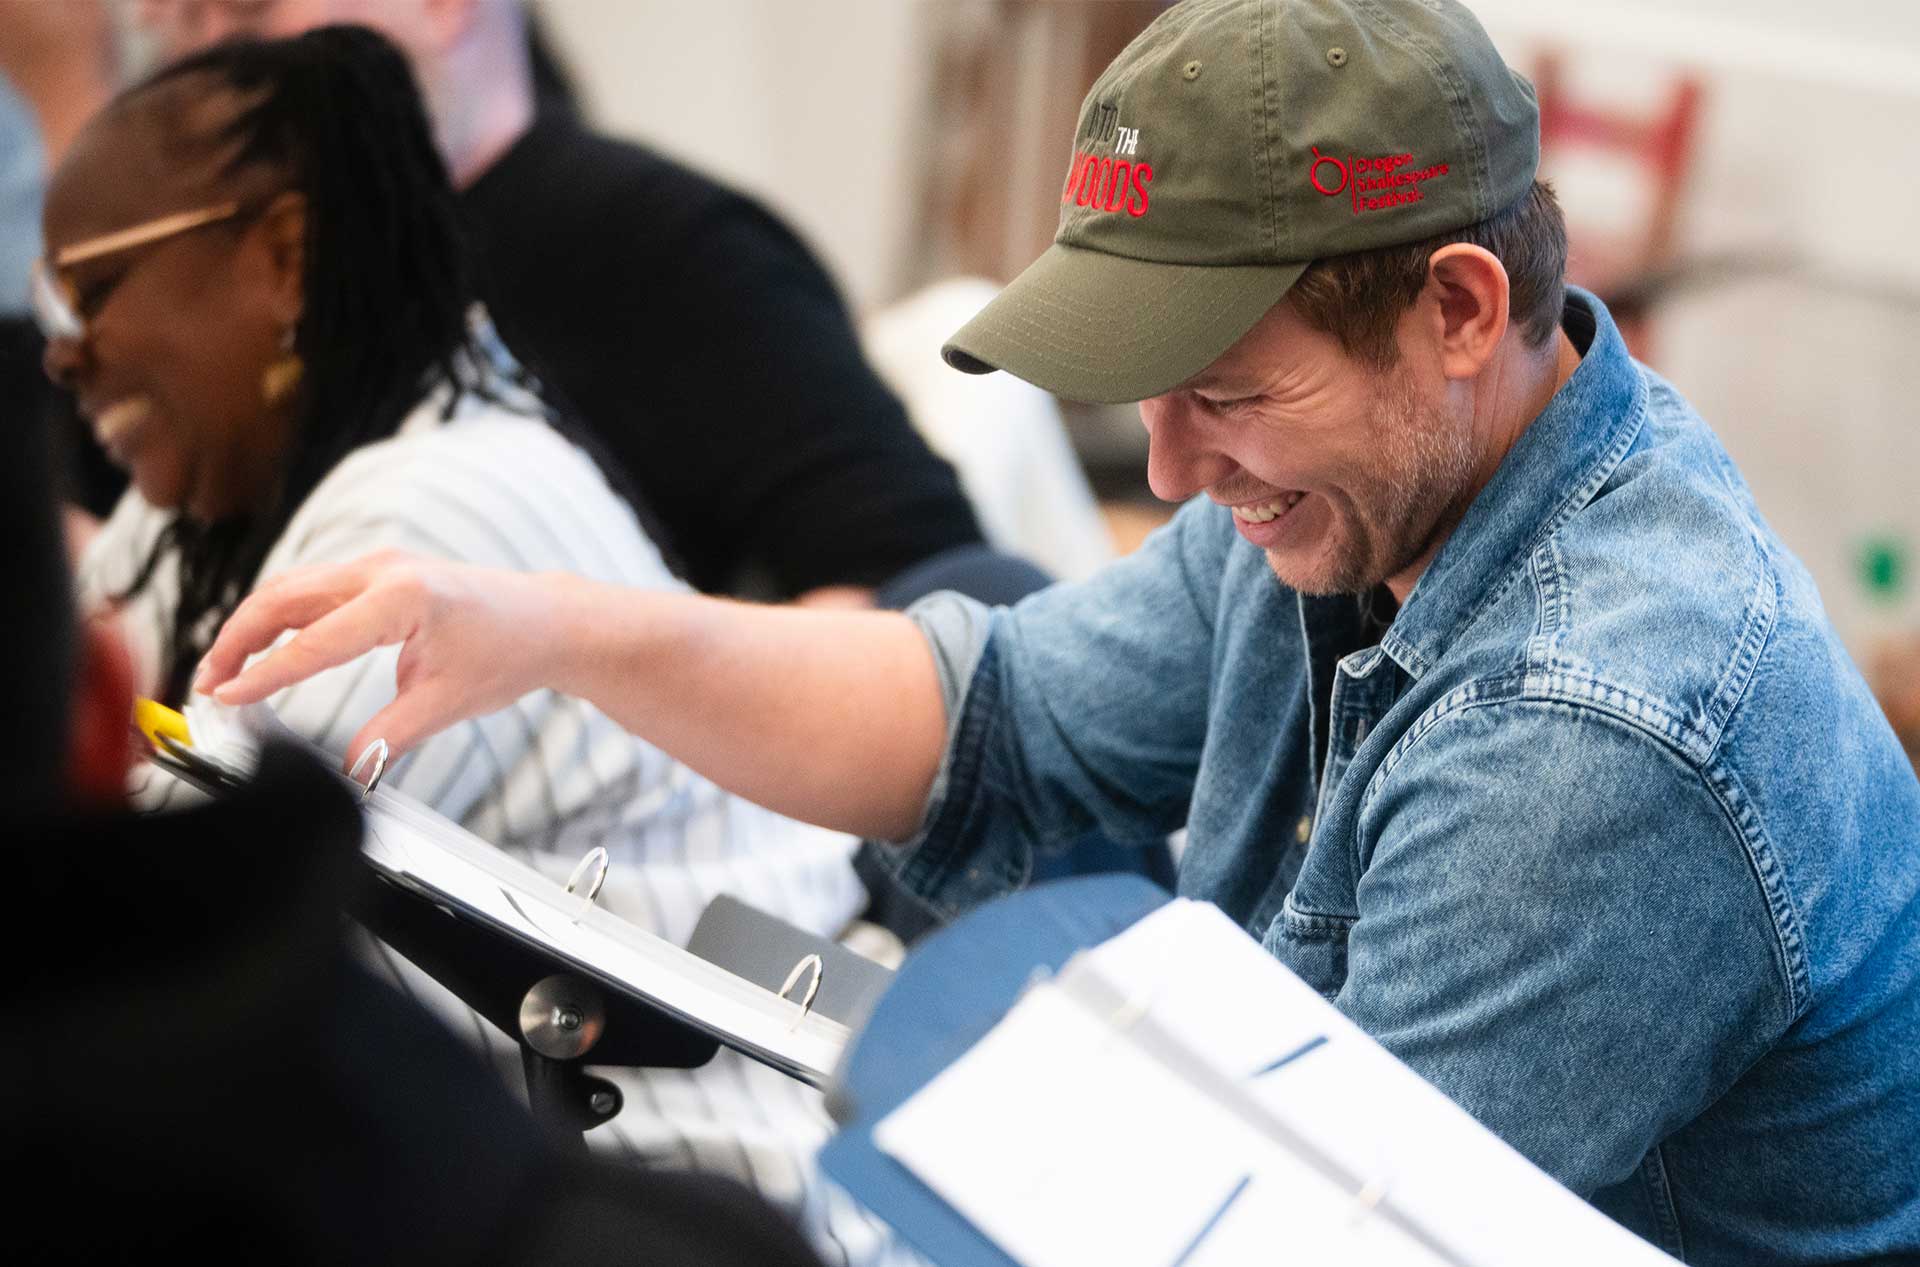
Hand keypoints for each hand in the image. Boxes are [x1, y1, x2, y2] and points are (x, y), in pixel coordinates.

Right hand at [195, 551, 563, 764]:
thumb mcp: (448, 703)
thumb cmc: (508, 651)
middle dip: (238, 640)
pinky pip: (314, 589)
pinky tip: (264, 646)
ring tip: (225, 669)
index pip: (313, 642)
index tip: (224, 696)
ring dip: (253, 625)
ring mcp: (380, 565)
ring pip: (293, 588)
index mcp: (401, 599)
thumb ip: (390, 736)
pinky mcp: (380, 572)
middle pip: (284, 599)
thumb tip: (348, 770)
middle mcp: (383, 571)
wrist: (546, 620)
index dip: (262, 674)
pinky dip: (280, 615)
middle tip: (207, 684)